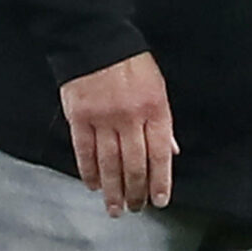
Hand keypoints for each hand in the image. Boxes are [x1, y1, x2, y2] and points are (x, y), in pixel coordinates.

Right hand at [59, 52, 175, 216]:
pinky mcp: (79, 118)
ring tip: (115, 208)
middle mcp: (131, 118)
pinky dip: (89, 172)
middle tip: (136, 208)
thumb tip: (171, 151)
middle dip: (136, 191)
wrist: (96, 41)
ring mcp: (103, 119)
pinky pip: (84, 152)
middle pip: (135, 164)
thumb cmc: (131, 64)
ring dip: (113, 190)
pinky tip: (93, 186)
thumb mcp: (158, 88)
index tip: (160, 200)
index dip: (161, 180)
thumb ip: (163, 122)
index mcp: (155, 109)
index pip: (161, 154)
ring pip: (110, 163)